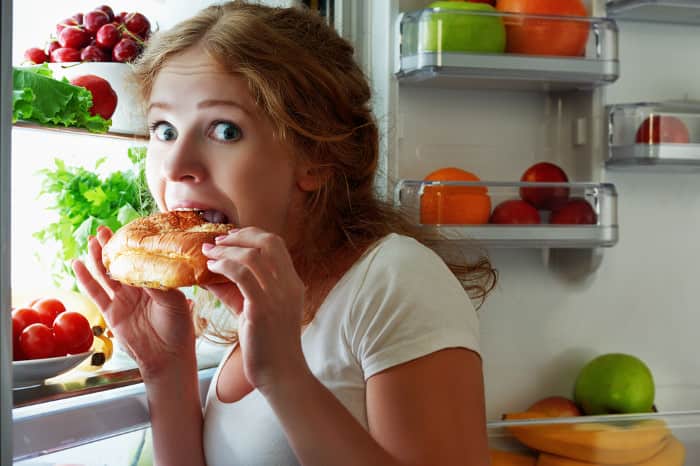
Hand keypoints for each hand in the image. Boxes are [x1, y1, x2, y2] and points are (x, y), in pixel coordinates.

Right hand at [72, 225, 194, 377]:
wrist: (168, 356)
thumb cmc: (178, 328)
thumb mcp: (174, 301)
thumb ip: (158, 284)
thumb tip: (144, 266)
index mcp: (156, 282)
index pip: (141, 259)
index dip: (132, 245)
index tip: (125, 230)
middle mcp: (138, 289)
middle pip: (121, 263)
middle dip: (111, 246)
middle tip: (102, 229)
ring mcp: (123, 300)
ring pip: (107, 275)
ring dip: (98, 258)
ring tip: (91, 240)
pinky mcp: (111, 313)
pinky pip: (96, 293)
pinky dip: (85, 278)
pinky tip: (78, 264)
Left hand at [202, 227, 308, 392]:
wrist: (280, 373)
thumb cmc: (267, 344)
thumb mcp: (254, 310)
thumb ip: (236, 290)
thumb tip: (210, 274)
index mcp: (292, 283)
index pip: (276, 243)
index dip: (251, 235)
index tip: (230, 237)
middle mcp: (289, 285)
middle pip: (267, 242)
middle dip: (239, 236)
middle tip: (216, 241)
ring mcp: (277, 296)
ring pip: (252, 256)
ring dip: (226, 250)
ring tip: (208, 253)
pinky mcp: (262, 309)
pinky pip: (242, 276)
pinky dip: (224, 266)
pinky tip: (211, 269)